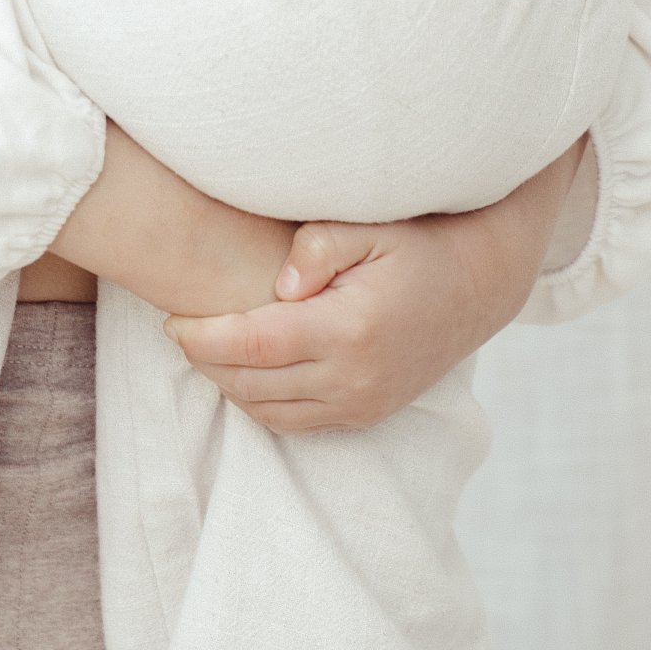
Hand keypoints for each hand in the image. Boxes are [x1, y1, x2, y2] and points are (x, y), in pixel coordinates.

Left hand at [165, 142, 583, 432]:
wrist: (477, 284)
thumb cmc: (417, 243)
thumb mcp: (369, 225)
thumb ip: (318, 247)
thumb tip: (278, 286)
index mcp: (349, 329)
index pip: (253, 344)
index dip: (202, 336)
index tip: (172, 319)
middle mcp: (354, 378)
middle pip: (252, 383)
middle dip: (205, 360)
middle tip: (180, 328)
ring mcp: (362, 403)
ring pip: (269, 411)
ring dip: (228, 384)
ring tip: (206, 346)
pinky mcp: (366, 413)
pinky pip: (295, 424)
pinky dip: (259, 403)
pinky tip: (245, 369)